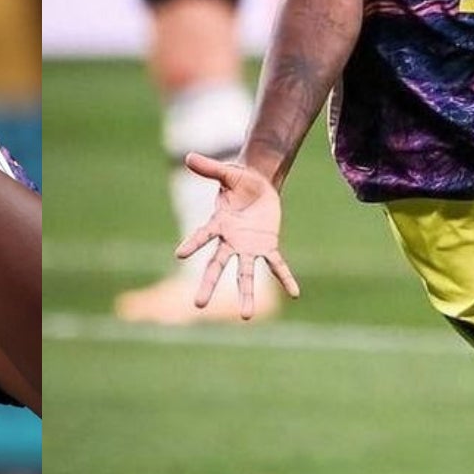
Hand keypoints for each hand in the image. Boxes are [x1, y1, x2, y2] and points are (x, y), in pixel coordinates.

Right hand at [174, 154, 301, 319]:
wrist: (258, 185)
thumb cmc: (238, 180)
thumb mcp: (227, 172)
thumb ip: (209, 168)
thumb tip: (188, 157)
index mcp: (218, 223)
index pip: (202, 235)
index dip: (192, 243)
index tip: (179, 254)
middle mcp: (230, 241)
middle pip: (217, 265)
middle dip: (209, 284)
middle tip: (199, 304)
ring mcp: (248, 246)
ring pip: (245, 273)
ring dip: (246, 293)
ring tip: (246, 316)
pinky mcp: (267, 246)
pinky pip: (276, 265)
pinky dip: (285, 278)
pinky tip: (295, 294)